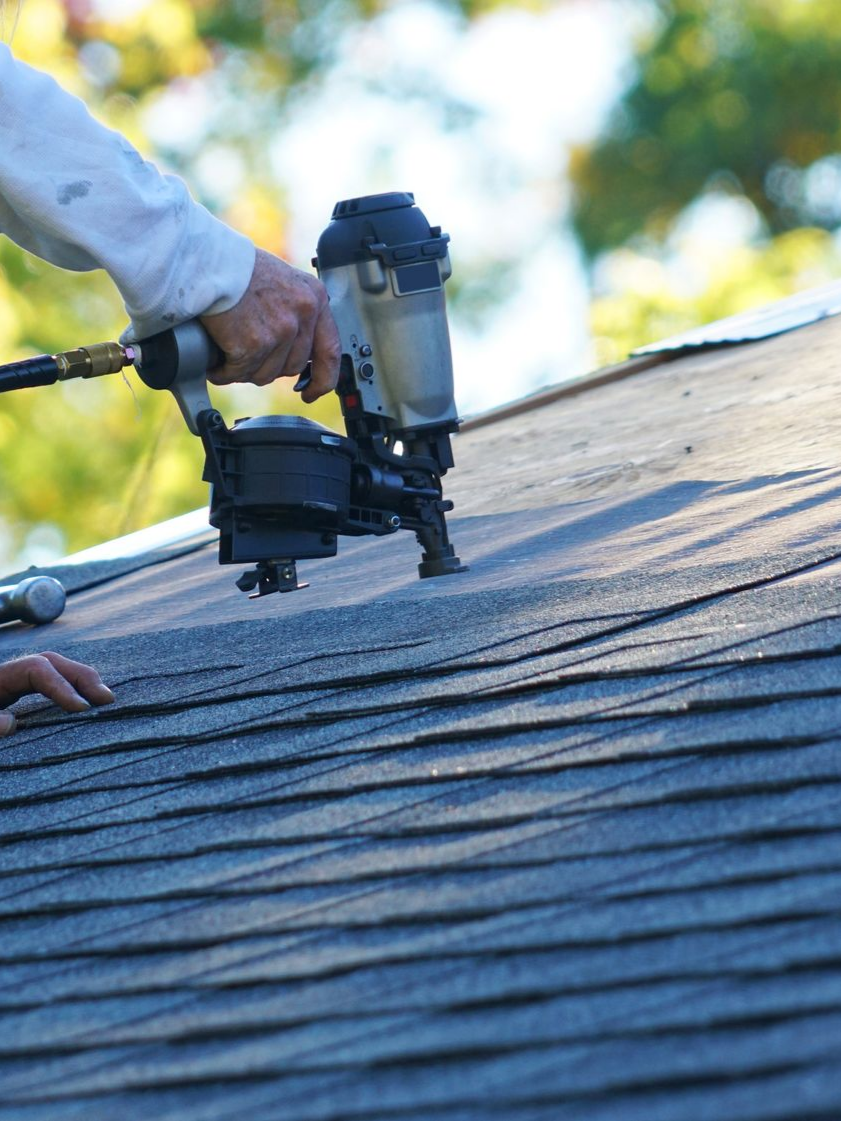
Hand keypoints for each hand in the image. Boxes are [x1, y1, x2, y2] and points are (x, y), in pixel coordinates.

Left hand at [0, 652, 114, 735]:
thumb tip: (11, 723)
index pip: (36, 668)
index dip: (62, 685)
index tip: (82, 709)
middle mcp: (8, 676)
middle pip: (52, 663)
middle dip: (82, 678)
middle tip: (108, 700)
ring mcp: (12, 685)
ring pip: (53, 671)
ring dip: (81, 683)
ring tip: (104, 701)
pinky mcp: (13, 697)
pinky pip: (46, 686)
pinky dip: (70, 692)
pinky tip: (87, 707)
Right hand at [199, 249, 340, 403]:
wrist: (207, 261)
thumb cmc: (237, 268)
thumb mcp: (283, 283)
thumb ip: (295, 313)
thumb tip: (296, 352)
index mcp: (314, 298)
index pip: (330, 351)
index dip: (323, 379)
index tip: (312, 392)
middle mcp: (302, 314)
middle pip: (292, 367)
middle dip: (269, 367)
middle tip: (248, 356)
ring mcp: (280, 330)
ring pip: (266, 374)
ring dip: (244, 370)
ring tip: (228, 351)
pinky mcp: (254, 344)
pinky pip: (239, 372)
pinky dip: (223, 371)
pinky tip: (215, 361)